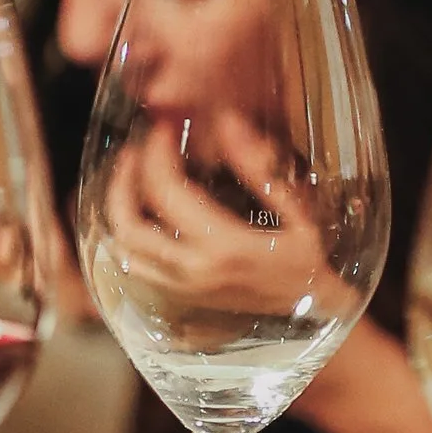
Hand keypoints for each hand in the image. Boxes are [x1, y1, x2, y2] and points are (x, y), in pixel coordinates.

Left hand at [90, 113, 348, 330]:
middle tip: (135, 151)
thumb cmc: (308, 260)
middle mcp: (194, 270)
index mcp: (223, 246)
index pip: (167, 190)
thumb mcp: (297, 213)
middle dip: (124, 179)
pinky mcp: (181, 297)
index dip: (157, 152)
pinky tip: (138, 213)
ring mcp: (183, 288)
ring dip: (117, 210)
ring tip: (129, 178)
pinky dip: (127, 238)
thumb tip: (229, 123)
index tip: (163, 129)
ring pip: (125, 250)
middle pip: (130, 222)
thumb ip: (260, 170)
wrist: (313, 309)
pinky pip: (136, 267)